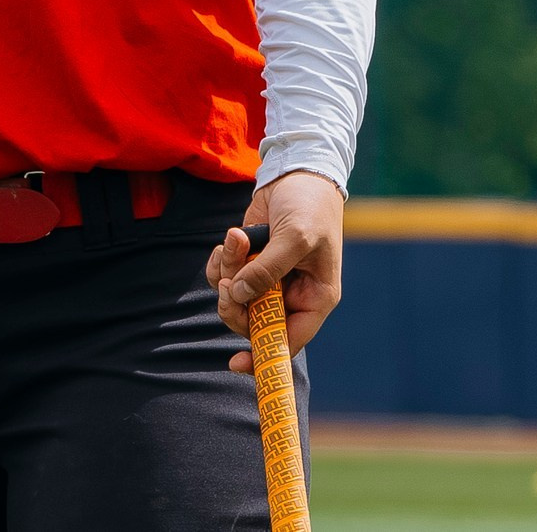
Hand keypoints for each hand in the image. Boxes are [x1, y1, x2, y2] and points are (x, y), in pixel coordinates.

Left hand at [205, 170, 344, 374]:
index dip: (265, 355)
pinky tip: (232, 237)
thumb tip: (240, 296)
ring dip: (227, 272)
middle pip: (253, 323)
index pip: (290, 340)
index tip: (237, 364)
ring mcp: (268, 277)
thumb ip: (267, 270)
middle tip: (228, 281)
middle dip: (235, 304)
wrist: (296, 171)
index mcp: (316, 297)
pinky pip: (225, 275)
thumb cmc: (309, 206)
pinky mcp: (249, 260)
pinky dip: (221, 260)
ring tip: (236, 240)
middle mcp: (291, 294)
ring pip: (235, 298)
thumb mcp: (294, 238)